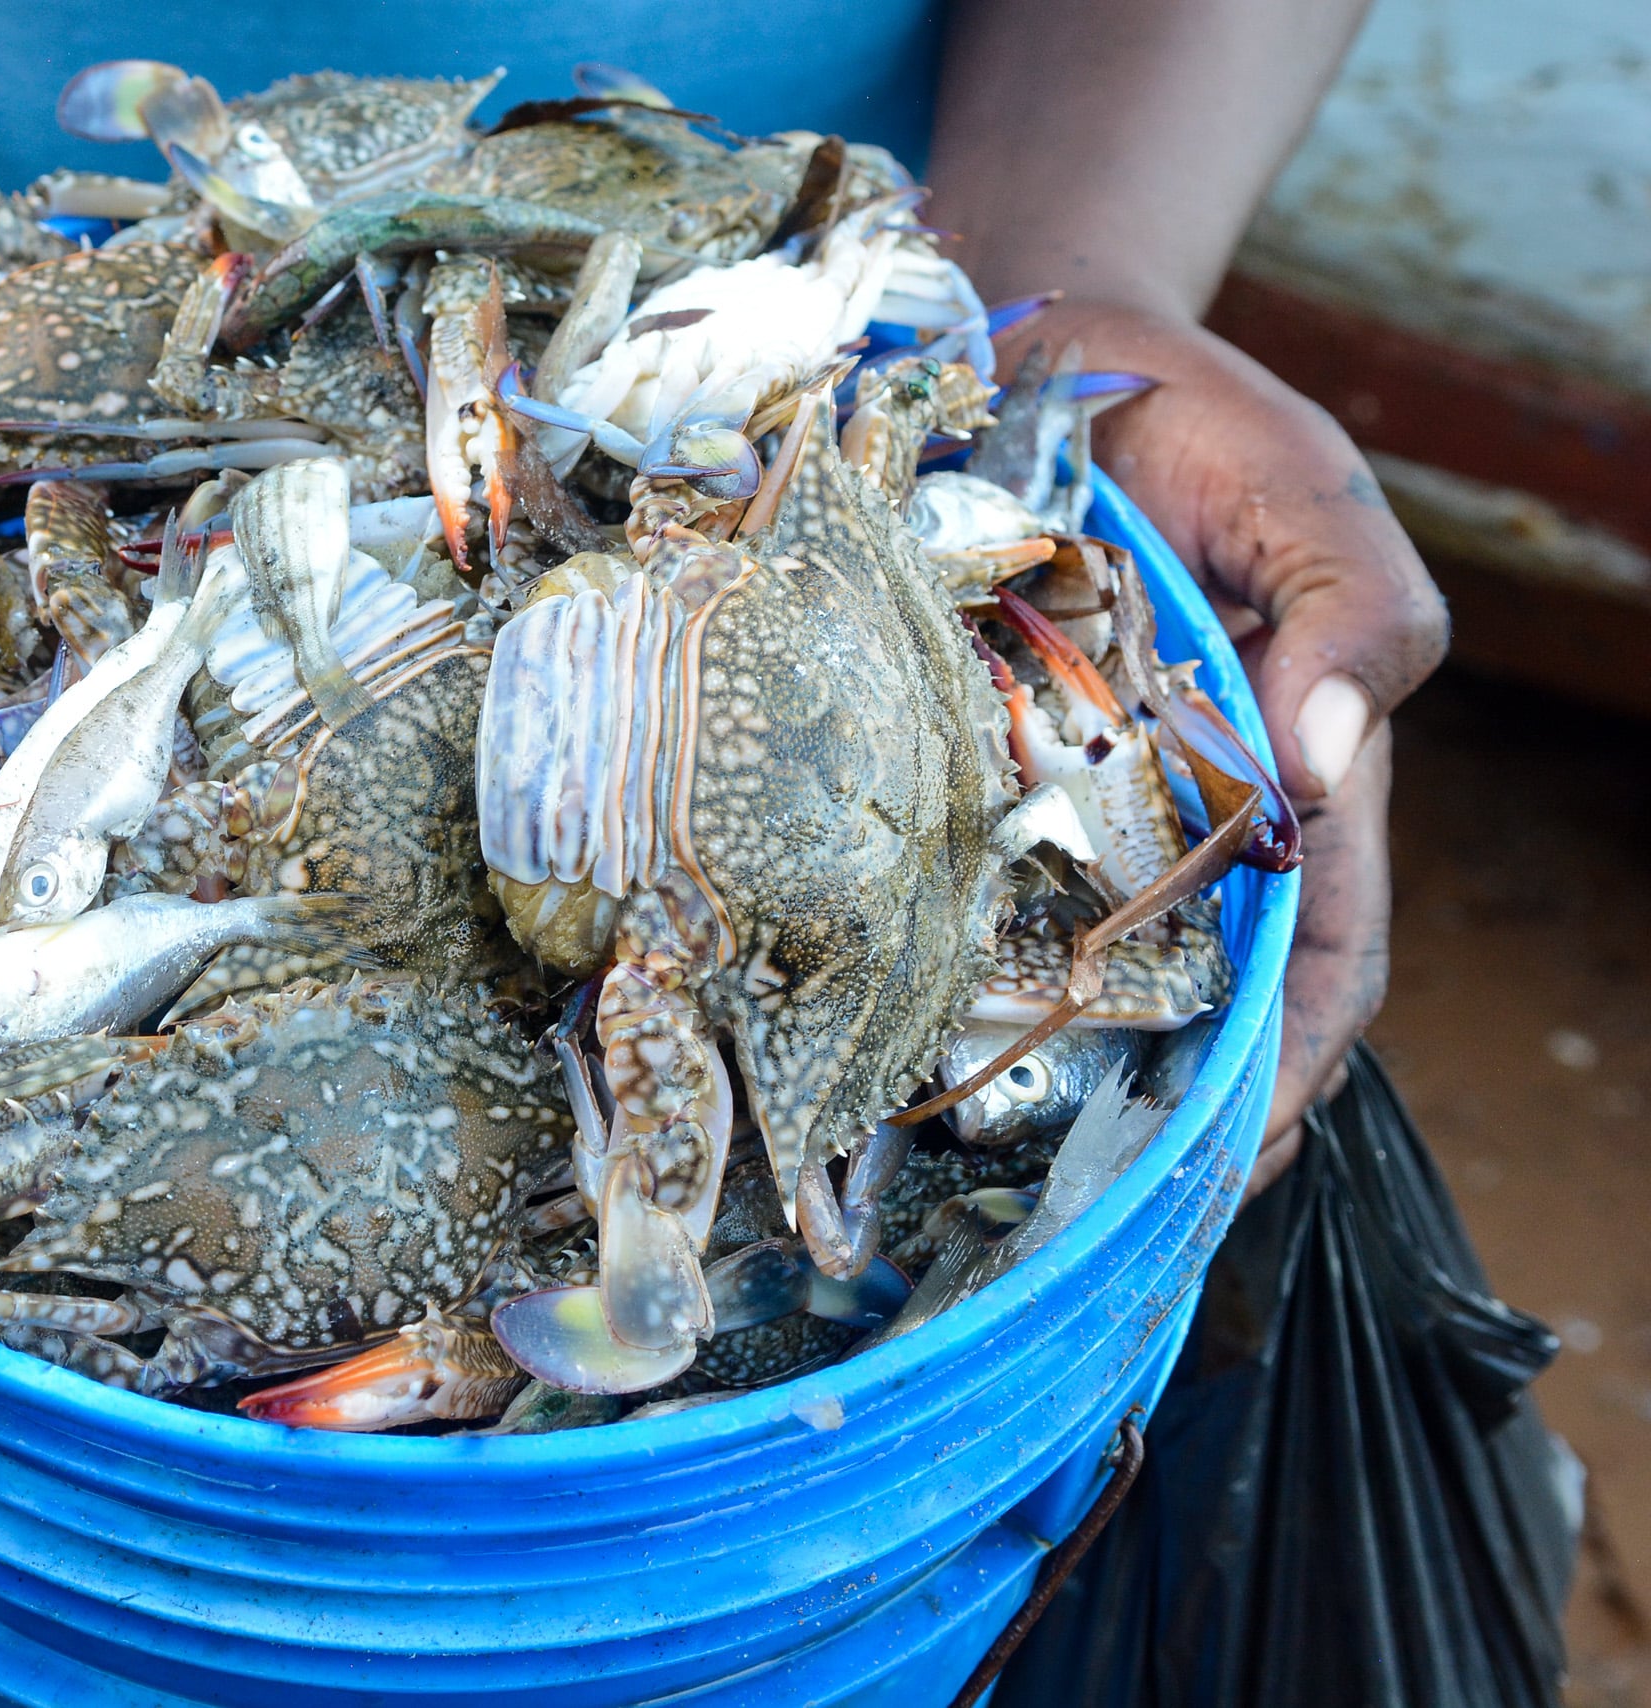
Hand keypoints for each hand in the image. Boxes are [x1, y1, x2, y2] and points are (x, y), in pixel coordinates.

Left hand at [1000, 301, 1444, 1196]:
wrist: (1039, 343)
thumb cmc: (1199, 426)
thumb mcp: (1313, 497)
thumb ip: (1357, 613)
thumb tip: (1329, 763)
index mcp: (1288, 787)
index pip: (1311, 966)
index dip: (1282, 1080)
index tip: (1221, 1177)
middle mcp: (1169, 819)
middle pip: (1178, 1004)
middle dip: (1135, 1122)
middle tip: (1056, 1226)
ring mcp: (1054, 800)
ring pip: (1052, 965)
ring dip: (1018, 1070)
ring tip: (943, 1173)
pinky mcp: (950, 764)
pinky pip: (942, 880)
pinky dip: (921, 960)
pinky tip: (860, 1033)